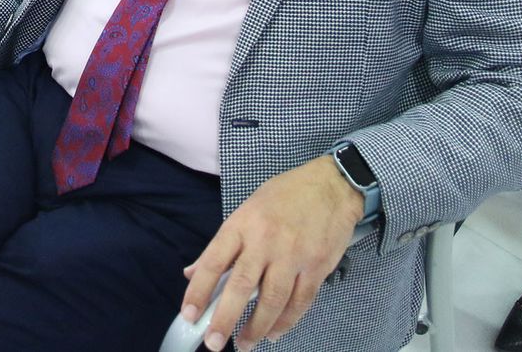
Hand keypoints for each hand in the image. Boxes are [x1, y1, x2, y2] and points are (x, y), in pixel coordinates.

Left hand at [180, 156, 363, 350]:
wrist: (332, 185)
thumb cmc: (286, 195)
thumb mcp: (247, 209)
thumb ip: (223, 244)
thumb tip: (193, 272)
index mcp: (242, 224)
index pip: (213, 261)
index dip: (199, 291)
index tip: (189, 315)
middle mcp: (265, 240)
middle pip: (241, 286)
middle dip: (224, 319)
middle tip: (213, 342)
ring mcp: (292, 254)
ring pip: (271, 300)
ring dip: (257, 328)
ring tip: (245, 343)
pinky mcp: (316, 267)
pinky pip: (299, 302)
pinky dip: (285, 322)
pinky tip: (274, 332)